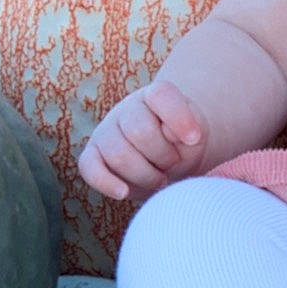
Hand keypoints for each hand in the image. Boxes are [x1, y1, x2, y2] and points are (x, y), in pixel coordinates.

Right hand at [78, 80, 208, 205]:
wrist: (169, 158)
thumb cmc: (184, 145)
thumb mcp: (197, 134)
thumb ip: (189, 128)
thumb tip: (165, 132)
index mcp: (154, 96)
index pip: (161, 95)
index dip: (178, 117)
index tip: (194, 138)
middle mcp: (127, 109)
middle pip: (140, 132)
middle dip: (164, 156)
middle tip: (173, 164)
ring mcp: (106, 131)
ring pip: (119, 155)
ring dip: (146, 175)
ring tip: (160, 180)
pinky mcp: (92, 156)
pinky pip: (89, 168)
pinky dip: (106, 182)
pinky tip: (124, 192)